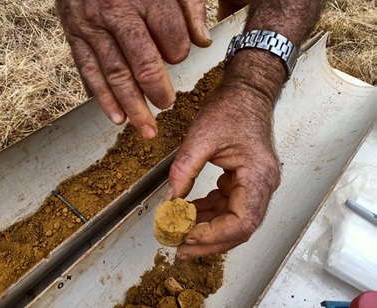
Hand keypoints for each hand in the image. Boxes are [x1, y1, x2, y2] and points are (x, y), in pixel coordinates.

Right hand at [56, 0, 211, 138]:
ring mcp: (91, 27)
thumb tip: (203, 42)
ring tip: (146, 129)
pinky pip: (88, 72)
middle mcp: (116, 13)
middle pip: (143, 65)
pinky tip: (115, 117)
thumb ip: (189, 7)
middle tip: (167, 106)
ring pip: (115, 76)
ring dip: (132, 107)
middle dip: (158, 92)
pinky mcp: (73, 36)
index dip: (180, 55)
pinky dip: (102, 98)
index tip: (178, 57)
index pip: (173, 41)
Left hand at [166, 79, 280, 258]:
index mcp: (258, 175)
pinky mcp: (245, 182)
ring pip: (233, 221)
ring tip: (179, 232)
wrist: (246, 94)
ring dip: (206, 230)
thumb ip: (183, 172)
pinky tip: (188, 212)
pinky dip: (208, 213)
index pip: (242, 221)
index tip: (186, 235)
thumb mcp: (200, 137)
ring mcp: (256, 185)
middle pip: (239, 229)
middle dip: (208, 241)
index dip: (214, 235)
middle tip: (179, 247)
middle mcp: (262, 185)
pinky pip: (227, 207)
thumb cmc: (232, 109)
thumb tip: (169, 202)